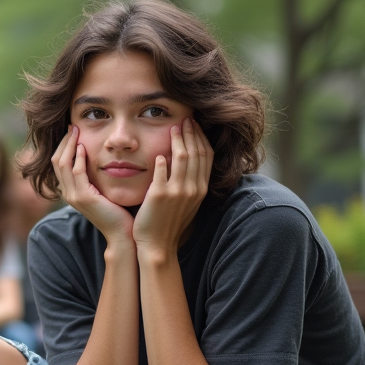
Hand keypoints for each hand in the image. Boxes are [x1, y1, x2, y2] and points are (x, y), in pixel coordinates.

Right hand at [53, 125, 133, 245]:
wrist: (122, 233)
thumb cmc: (118, 211)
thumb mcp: (103, 190)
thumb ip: (96, 176)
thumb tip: (100, 158)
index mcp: (71, 191)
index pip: (59, 163)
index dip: (64, 146)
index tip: (73, 131)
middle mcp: (68, 193)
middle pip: (56, 161)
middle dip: (64, 142)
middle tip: (72, 126)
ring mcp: (73, 196)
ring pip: (63, 164)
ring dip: (70, 145)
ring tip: (77, 131)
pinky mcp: (83, 197)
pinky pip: (76, 172)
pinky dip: (79, 158)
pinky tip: (85, 147)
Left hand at [133, 118, 211, 254]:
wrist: (157, 245)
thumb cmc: (169, 222)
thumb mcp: (186, 201)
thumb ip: (189, 182)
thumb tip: (187, 160)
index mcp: (201, 189)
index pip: (206, 156)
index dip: (201, 138)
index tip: (195, 125)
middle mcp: (193, 189)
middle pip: (196, 153)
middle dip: (192, 133)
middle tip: (185, 119)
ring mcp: (178, 192)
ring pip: (183, 158)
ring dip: (179, 140)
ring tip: (173, 127)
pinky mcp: (160, 196)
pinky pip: (162, 172)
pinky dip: (162, 161)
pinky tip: (159, 152)